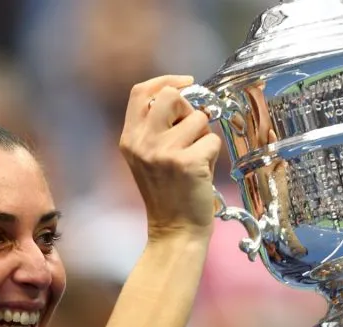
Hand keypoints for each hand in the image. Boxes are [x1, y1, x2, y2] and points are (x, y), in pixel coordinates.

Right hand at [119, 75, 222, 239]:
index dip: (165, 81)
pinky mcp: (187, 163)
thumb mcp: (148, 157)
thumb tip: (185, 96)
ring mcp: (163, 152)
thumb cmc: (168, 193)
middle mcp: (142, 142)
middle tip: (193, 128)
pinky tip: (202, 173)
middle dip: (190, 107)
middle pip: (171, 96)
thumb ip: (157, 127)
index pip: (141, 92)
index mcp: (129, 139)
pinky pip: (212, 141)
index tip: (186, 83)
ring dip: (204, 136)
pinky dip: (212, 155)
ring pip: (198, 118)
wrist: (175, 230)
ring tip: (196, 158)